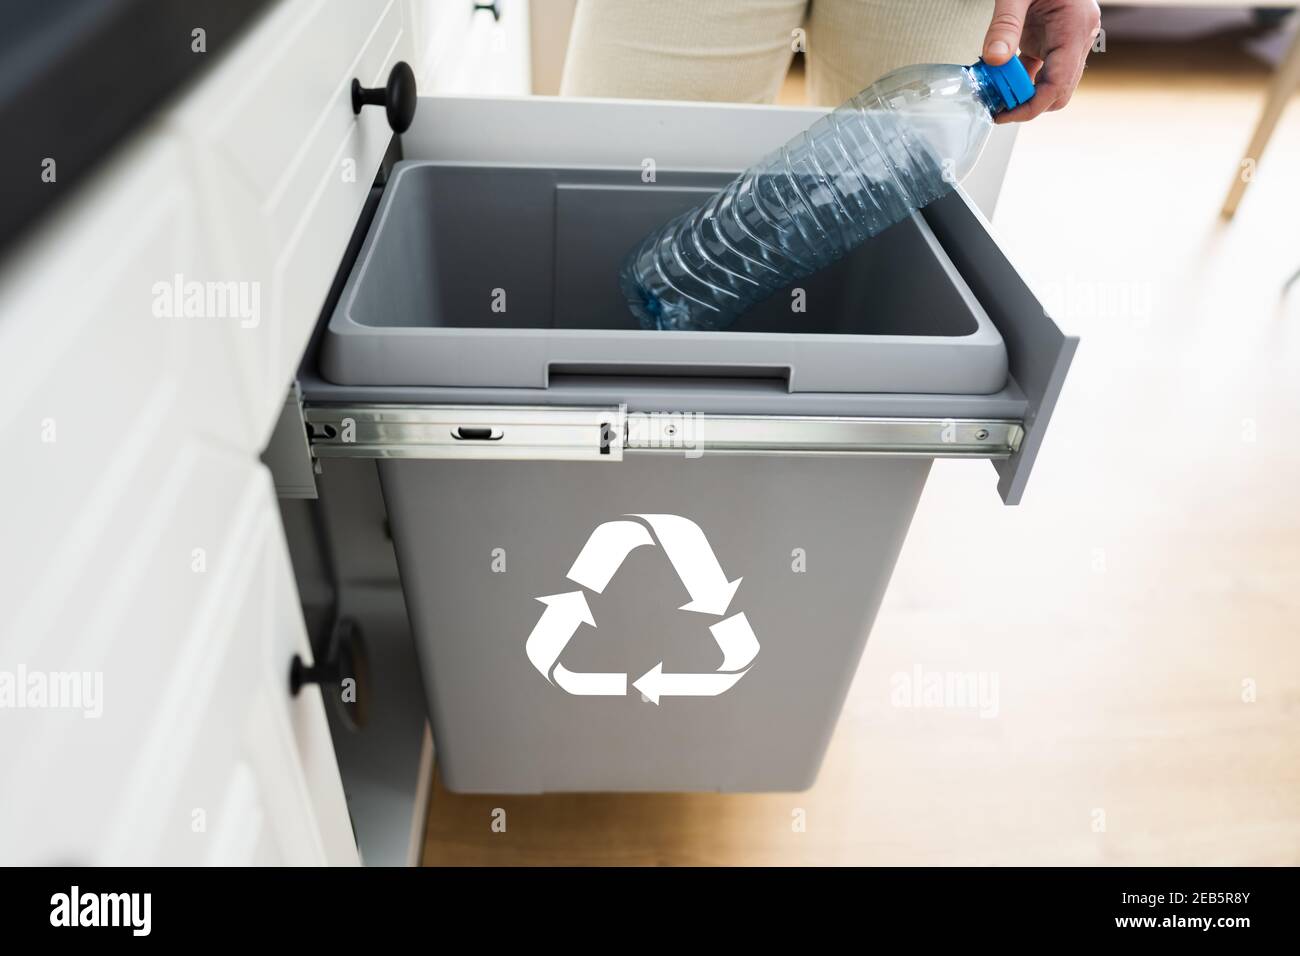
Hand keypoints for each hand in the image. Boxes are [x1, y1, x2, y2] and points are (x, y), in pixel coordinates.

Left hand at [982, 0, 1100, 122]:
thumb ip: (1004, 25)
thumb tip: (993, 60)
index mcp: (1075, 26)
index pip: (1058, 85)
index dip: (1031, 107)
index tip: (1003, 114)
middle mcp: (1079, 35)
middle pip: (1058, 91)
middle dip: (1027, 103)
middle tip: (994, 105)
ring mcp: (1069, 38)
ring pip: (1051, 82)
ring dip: (1023, 91)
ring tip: (993, 93)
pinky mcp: (1056, 37)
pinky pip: (1042, 69)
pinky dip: (1021, 78)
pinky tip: (999, 79)